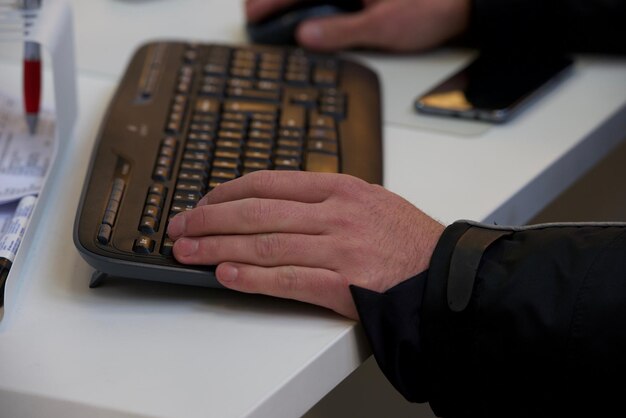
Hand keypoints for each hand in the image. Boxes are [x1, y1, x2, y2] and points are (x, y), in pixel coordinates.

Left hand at [167, 171, 443, 318]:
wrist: (444, 275)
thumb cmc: (408, 239)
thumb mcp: (370, 200)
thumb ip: (325, 198)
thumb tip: (275, 203)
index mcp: (341, 189)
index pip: (269, 183)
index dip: (227, 192)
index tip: (204, 201)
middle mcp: (336, 215)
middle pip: (257, 212)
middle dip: (210, 219)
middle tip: (180, 226)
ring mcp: (339, 250)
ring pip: (265, 245)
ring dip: (219, 248)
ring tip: (188, 252)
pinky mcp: (343, 286)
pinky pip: (287, 280)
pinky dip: (252, 278)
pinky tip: (225, 275)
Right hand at [245, 0, 469, 51]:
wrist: (471, 0)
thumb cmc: (433, 7)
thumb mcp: (382, 27)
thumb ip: (339, 31)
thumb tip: (306, 36)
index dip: (268, 3)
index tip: (253, 17)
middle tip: (258, 12)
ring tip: (280, 11)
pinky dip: (320, 1)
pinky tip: (316, 9)